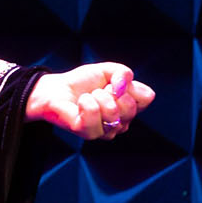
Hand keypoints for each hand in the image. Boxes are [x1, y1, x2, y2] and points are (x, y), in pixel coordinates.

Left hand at [25, 62, 154, 139]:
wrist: (55, 88)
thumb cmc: (81, 83)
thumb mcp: (107, 70)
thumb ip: (123, 73)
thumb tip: (122, 87)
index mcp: (129, 109)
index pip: (146, 97)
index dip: (129, 84)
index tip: (112, 83)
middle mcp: (121, 123)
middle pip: (131, 106)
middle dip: (111, 91)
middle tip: (97, 91)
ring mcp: (105, 131)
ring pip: (113, 111)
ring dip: (97, 96)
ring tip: (87, 97)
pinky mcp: (87, 132)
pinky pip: (94, 114)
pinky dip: (86, 102)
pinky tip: (80, 103)